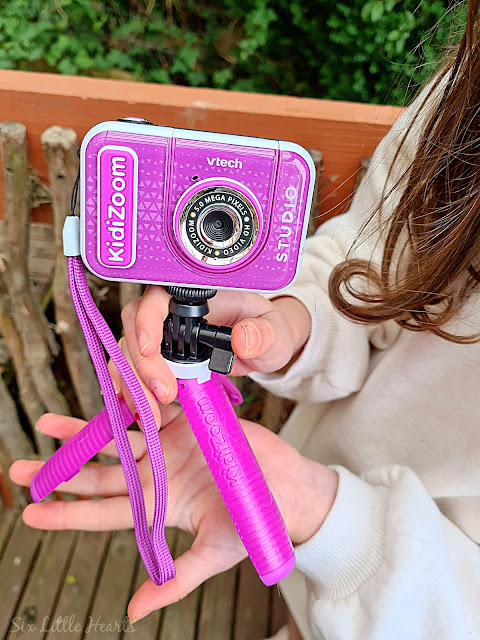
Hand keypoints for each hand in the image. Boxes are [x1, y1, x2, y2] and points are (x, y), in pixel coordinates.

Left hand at [9, 410, 336, 621]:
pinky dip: (128, 398)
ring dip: (83, 429)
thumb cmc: (254, 523)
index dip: (66, 513)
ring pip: (117, 435)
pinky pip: (152, 405)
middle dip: (61, 469)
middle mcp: (157, 475)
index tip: (30, 512)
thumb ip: (175, 578)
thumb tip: (133, 612)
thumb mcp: (214, 555)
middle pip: (99, 472)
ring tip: (46, 423)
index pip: (103, 512)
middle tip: (19, 468)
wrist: (287, 488)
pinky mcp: (187, 420)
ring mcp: (170, 445)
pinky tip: (101, 391)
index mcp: (159, 507)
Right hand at [120, 286, 310, 404]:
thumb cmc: (268, 329)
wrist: (266, 345)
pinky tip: (139, 407)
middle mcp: (173, 308)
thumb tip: (242, 339)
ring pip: (129, 350)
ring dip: (133, 381)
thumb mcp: (274, 330)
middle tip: (163, 392)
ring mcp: (164, 332)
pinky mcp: (160, 356)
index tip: (150, 348)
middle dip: (141, 362)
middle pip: (136, 324)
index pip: (159, 295)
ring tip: (151, 411)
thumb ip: (263, 333)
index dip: (147, 318)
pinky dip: (131, 388)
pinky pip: (133, 368)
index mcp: (198, 291)